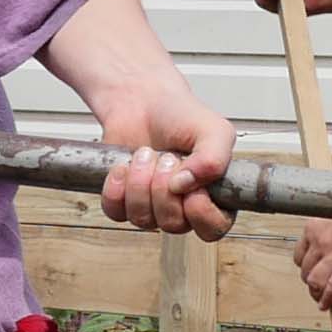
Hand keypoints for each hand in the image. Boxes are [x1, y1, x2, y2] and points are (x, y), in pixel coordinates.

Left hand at [86, 77, 236, 239]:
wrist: (143, 103)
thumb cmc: (180, 116)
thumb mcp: (214, 130)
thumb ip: (214, 158)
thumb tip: (185, 185)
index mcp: (213, 196)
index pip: (212, 228)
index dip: (200, 211)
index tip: (194, 186)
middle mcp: (183, 206)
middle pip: (174, 224)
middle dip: (165, 187)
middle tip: (168, 158)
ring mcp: (152, 207)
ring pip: (143, 219)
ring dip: (141, 182)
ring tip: (146, 155)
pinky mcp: (123, 202)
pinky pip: (116, 212)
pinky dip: (116, 188)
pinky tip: (124, 166)